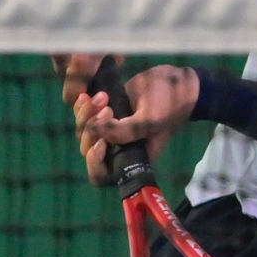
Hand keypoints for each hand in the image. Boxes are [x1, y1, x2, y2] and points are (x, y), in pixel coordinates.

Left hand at [70, 62, 199, 184]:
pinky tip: (88, 94)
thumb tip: (94, 131)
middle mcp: (117, 148)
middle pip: (87, 150)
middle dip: (90, 131)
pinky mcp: (105, 113)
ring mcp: (110, 130)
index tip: (102, 141)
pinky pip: (84, 116)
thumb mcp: (149, 120)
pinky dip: (82, 106)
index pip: (101, 175)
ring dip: (86, 114)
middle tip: (107, 110)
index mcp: (130, 159)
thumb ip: (124, 131)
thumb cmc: (168, 106)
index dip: (94, 162)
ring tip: (104, 97)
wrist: (174, 81)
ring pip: (83, 131)